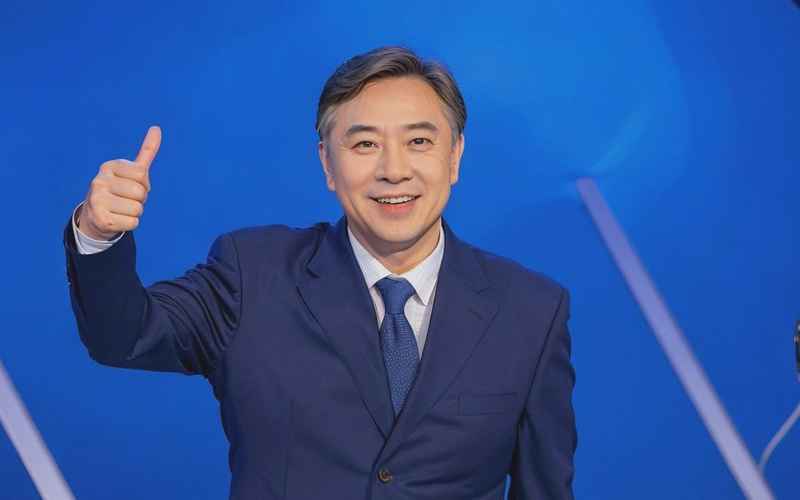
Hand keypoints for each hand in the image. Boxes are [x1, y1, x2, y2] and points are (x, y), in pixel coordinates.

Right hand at [78, 126, 160, 240]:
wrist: (96, 215)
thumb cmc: (120, 190)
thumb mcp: (131, 170)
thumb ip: (146, 152)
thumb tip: (157, 128)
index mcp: (108, 166)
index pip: (142, 174)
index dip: (144, 183)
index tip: (130, 184)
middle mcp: (99, 181)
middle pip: (141, 192)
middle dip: (140, 199)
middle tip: (126, 199)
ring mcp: (97, 200)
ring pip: (138, 209)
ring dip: (135, 213)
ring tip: (121, 209)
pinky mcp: (101, 219)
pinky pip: (133, 223)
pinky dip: (130, 224)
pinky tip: (117, 220)